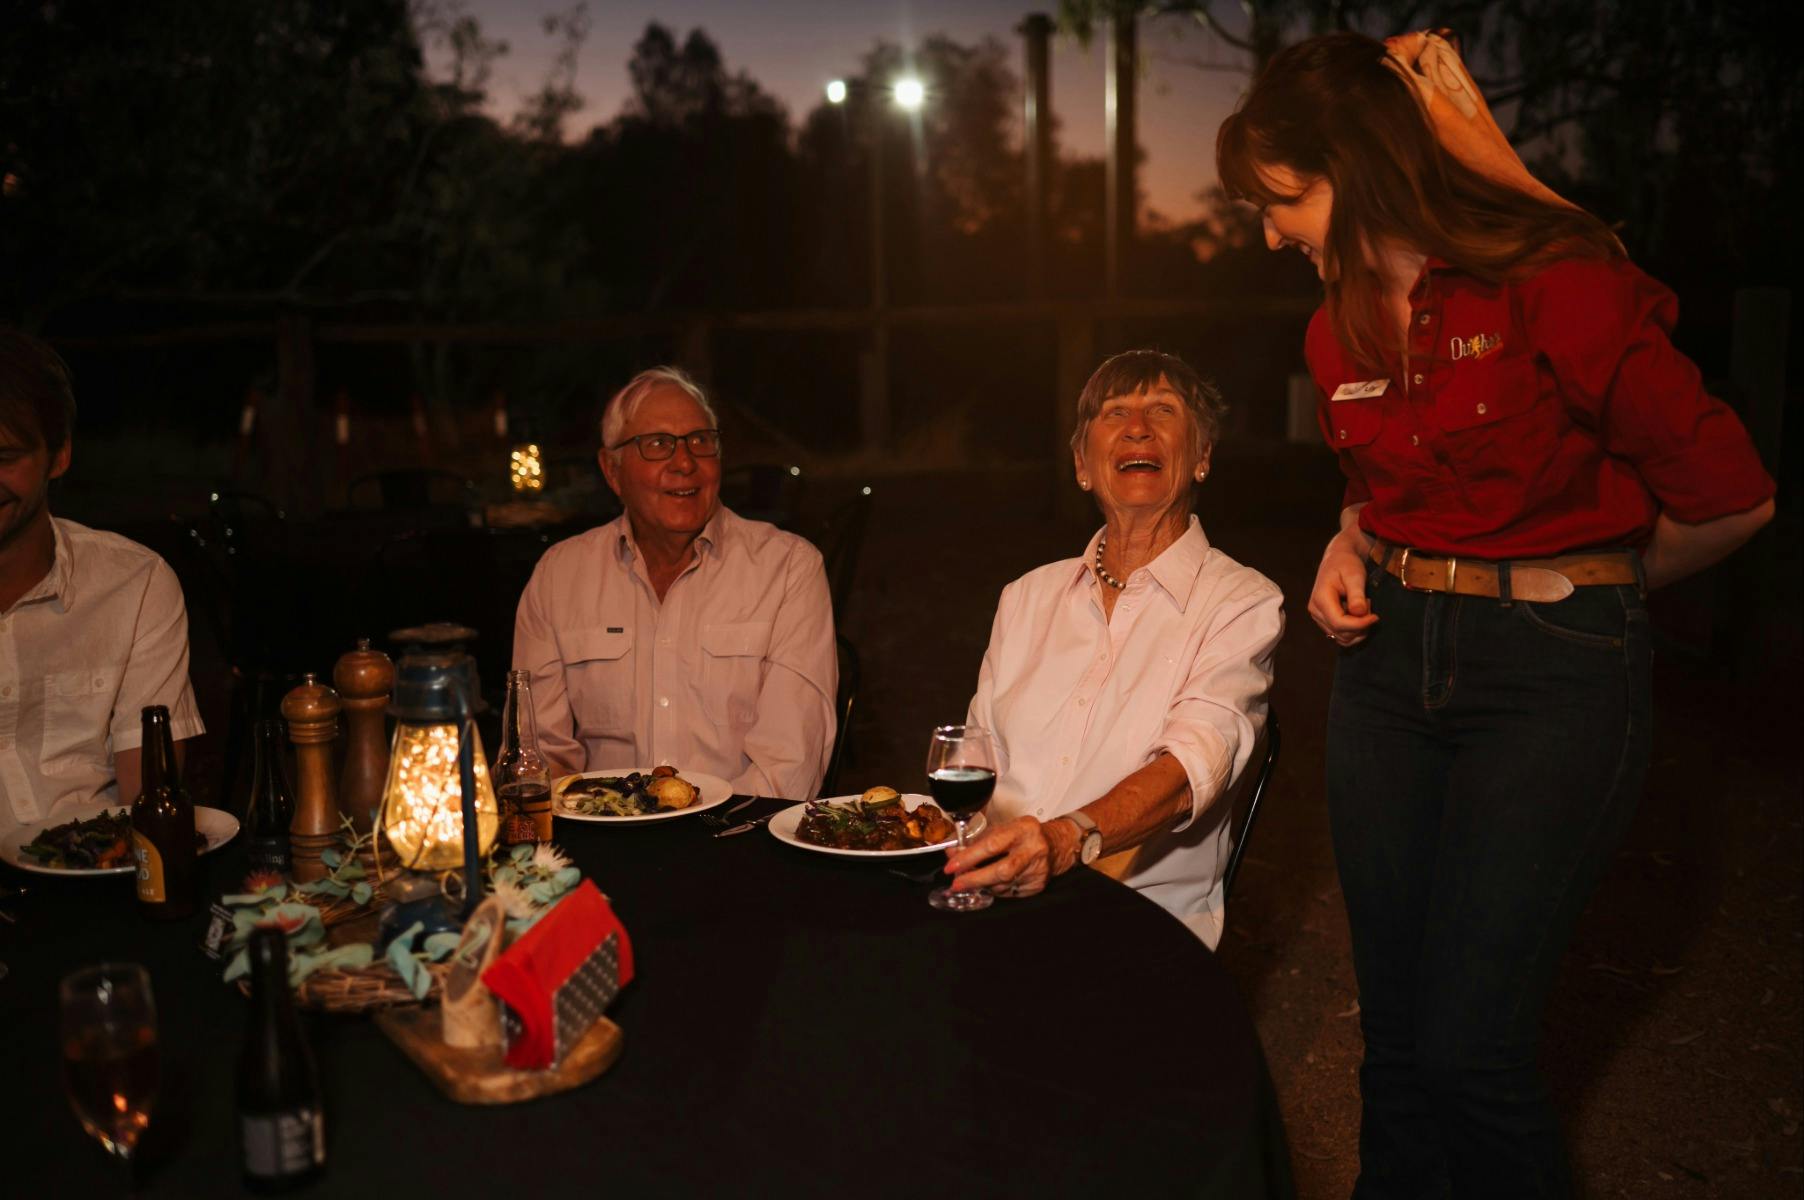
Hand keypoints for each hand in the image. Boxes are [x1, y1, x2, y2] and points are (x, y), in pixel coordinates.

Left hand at [942, 816, 1055, 898]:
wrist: (1054, 845)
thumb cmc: (1023, 835)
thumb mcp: (1002, 829)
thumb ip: (976, 840)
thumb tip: (953, 853)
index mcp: (1022, 829)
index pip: (992, 844)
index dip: (969, 857)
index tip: (952, 865)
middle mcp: (1032, 849)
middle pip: (1001, 870)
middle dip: (974, 879)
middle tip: (957, 884)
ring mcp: (1037, 869)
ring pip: (1003, 885)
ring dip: (983, 885)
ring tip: (973, 880)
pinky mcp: (1038, 884)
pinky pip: (1010, 892)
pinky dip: (997, 889)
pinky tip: (994, 882)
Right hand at [1309, 526, 1380, 646]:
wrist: (1338, 558)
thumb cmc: (1346, 563)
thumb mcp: (1354, 575)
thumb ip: (1356, 594)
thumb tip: (1360, 613)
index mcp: (1320, 599)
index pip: (1339, 623)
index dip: (1359, 624)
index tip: (1376, 616)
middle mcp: (1315, 611)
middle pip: (1340, 633)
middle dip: (1360, 626)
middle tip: (1369, 606)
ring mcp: (1318, 617)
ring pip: (1341, 638)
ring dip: (1358, 630)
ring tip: (1364, 609)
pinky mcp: (1324, 620)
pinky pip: (1340, 635)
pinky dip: (1354, 631)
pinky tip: (1359, 616)